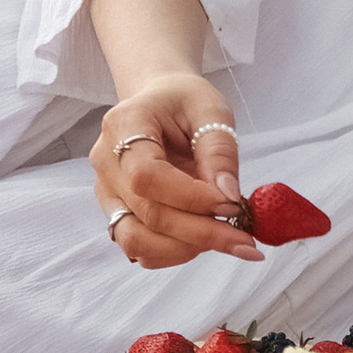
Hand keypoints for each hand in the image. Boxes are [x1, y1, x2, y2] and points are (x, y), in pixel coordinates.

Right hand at [91, 73, 257, 272]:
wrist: (158, 101)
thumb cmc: (184, 101)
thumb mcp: (211, 111)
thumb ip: (220, 152)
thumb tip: (228, 198)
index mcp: (125, 125)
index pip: (148, 176)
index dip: (191, 198)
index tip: (233, 205)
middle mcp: (106, 162)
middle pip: (147, 214)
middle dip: (201, 233)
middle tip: (246, 241)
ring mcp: (106, 192)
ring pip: (136, 240)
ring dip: (186, 249)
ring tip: (226, 238)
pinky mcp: (116, 212)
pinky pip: (139, 247)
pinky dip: (174, 252)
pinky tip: (204, 239)